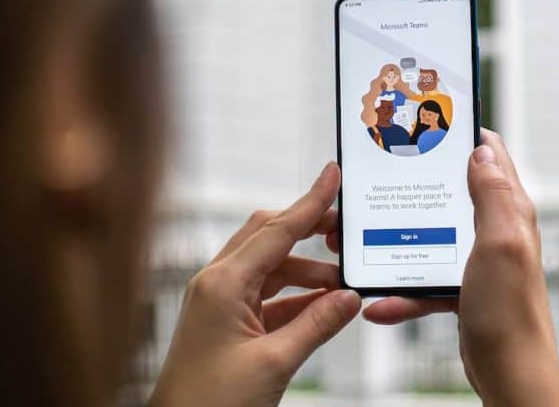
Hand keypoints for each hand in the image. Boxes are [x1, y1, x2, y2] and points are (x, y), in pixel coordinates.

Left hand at [150, 163, 360, 406]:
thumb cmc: (208, 404)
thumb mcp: (273, 364)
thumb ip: (316, 326)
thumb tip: (350, 299)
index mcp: (222, 283)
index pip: (277, 230)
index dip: (310, 201)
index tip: (332, 174)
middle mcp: (218, 283)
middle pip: (271, 238)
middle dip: (309, 231)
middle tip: (345, 229)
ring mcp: (220, 301)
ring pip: (272, 269)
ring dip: (307, 273)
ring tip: (341, 286)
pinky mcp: (226, 321)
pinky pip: (267, 296)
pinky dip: (295, 299)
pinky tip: (321, 308)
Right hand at [363, 130, 558, 406]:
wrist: (509, 373)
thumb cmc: (512, 314)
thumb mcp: (501, 245)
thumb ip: (493, 196)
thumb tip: (481, 151)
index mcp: (509, 211)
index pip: (490, 154)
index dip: (461, 134)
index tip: (428, 123)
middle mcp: (494, 229)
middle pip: (452, 190)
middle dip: (418, 183)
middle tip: (383, 177)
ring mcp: (476, 258)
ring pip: (431, 233)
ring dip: (401, 236)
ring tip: (365, 237)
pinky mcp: (461, 286)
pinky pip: (425, 278)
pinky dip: (404, 288)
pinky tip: (382, 302)